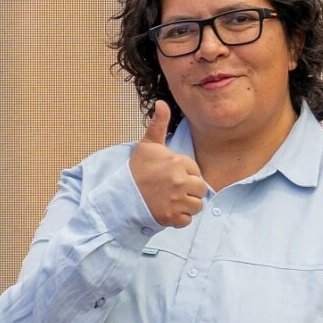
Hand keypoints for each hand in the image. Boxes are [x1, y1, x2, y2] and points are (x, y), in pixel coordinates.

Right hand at [129, 103, 205, 226]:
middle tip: (172, 190)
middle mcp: (180, 182)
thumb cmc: (137, 170)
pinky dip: (180, 218)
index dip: (186, 174)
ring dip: (187, 205)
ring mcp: (177, 201)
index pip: (196, 171)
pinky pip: (187, 220)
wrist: (121, 196)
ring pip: (196, 205)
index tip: (171, 176)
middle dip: (190, 190)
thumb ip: (159, 123)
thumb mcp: (147, 145)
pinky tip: (168, 210)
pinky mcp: (173, 218)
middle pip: (201, 189)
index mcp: (178, 163)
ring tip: (171, 200)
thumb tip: (161, 102)